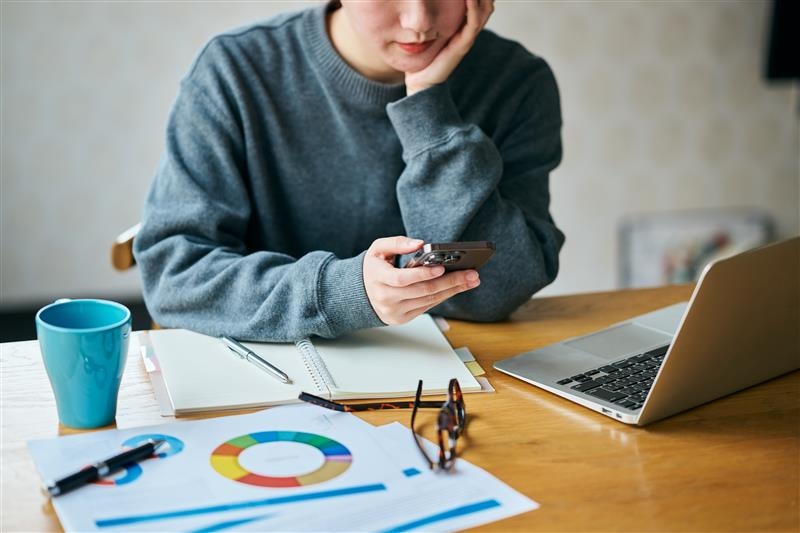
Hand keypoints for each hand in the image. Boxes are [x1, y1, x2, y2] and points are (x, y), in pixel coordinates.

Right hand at [363, 236, 480, 324]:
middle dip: (450, 282)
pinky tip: (456, 288)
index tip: (442, 268)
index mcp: (378, 278)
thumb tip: (420, 244)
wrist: (358, 294)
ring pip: (428, 300)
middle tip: (471, 274)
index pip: (402, 279)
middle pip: (422, 291)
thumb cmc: (373, 268)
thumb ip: (397, 243)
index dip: (423, 274)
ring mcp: (394, 311)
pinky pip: (427, 307)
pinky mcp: (402, 318)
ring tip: (470, 280)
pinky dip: (443, 296)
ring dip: (452, 290)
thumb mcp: (377, 249)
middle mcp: (385, 298)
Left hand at [404, 0, 494, 95]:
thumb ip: (430, 18)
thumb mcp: (427, 32)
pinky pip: (473, 22)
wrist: (421, 82)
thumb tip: (422, 1)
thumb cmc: (422, 56)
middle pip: (486, 3)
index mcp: (463, 25)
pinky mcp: (463, 45)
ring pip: (484, 10)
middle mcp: (469, 30)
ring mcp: (468, 37)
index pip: (479, 1)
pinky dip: (472, 7)